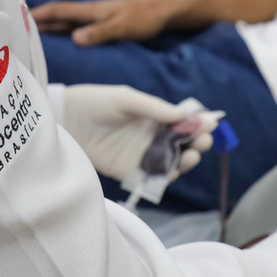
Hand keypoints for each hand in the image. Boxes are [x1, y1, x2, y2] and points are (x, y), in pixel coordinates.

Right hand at [31, 0, 179, 45]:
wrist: (165, 12)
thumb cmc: (144, 18)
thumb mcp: (122, 27)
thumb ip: (99, 33)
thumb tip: (75, 39)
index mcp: (91, 11)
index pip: (59, 10)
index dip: (39, 14)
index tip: (18, 16)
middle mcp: (91, 13)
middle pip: (59, 16)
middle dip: (39, 22)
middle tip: (18, 30)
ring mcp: (97, 18)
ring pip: (68, 22)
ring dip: (51, 28)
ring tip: (34, 37)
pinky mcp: (105, 24)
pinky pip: (79, 28)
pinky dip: (66, 33)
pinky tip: (64, 40)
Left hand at [61, 85, 217, 181]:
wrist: (66, 120)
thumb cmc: (96, 102)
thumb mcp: (126, 99)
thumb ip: (154, 108)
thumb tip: (184, 115)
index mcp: (154, 117)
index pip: (183, 122)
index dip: (198, 124)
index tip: (210, 125)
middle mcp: (151, 137)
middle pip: (182, 144)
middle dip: (196, 143)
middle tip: (202, 142)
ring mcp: (141, 155)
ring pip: (171, 162)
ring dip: (185, 161)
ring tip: (191, 156)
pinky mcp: (129, 171)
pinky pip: (152, 178)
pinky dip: (165, 177)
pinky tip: (172, 171)